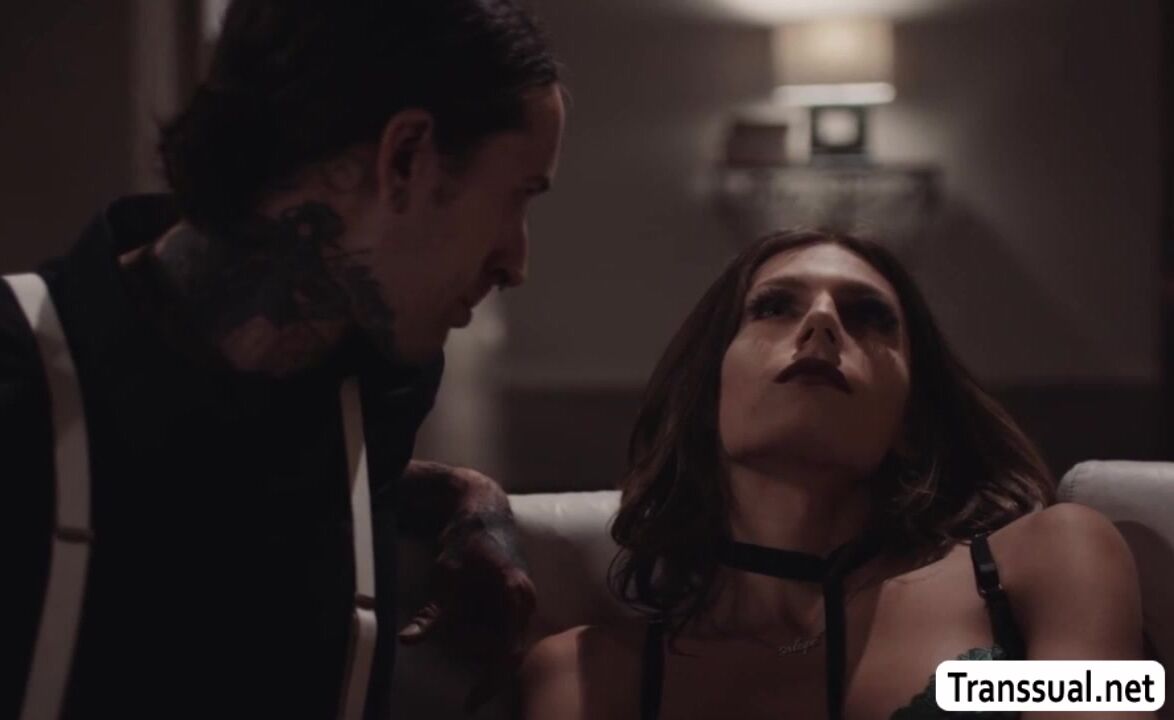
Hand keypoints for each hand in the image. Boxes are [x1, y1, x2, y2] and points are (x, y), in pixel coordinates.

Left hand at [397, 467, 535, 712]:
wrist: (484, 507)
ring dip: (482, 649)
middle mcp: (527, 601)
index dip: (491, 682)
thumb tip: (408, 641)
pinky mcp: (516, 599)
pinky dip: (483, 637)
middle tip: (464, 674)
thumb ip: (433, 614)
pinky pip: (502, 629)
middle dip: (483, 665)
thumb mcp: (446, 577)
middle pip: (509, 651)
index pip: (509, 652)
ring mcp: (524, 600)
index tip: (471, 702)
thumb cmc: (468, 537)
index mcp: (517, 596)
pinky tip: (467, 628)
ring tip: (464, 642)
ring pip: (505, 641)